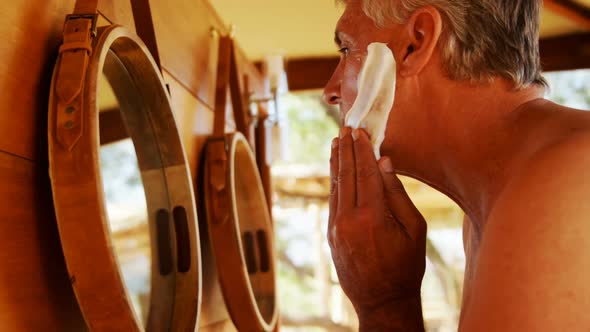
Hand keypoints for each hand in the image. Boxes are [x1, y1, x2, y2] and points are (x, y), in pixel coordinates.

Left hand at [328, 127, 426, 315]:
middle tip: (344, 128)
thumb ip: (397, 194)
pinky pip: (332, 202)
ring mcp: (336, 228)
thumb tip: (384, 163)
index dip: (362, 150)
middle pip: (345, 175)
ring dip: (335, 163)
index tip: (360, 131)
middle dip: (345, 149)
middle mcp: (349, 220)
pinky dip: (334, 182)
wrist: (383, 301)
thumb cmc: (406, 266)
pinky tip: (336, 171)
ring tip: (336, 143)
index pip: (365, 173)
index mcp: (373, 216)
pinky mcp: (330, 235)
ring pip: (335, 187)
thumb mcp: (414, 229)